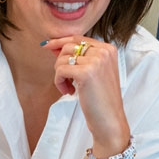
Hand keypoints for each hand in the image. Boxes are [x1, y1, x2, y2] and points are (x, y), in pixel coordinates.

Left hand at [45, 36, 128, 156]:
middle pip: (68, 47)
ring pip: (62, 58)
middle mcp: (104, 52)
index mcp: (108, 49)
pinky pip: (60, 70)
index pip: (79, 38)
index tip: (48, 46)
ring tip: (68, 87)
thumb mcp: (93, 72)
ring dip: (60, 75)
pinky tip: (68, 91)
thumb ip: (78, 57)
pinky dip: (59, 82)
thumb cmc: (101, 99)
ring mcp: (97, 61)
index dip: (61, 42)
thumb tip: (52, 45)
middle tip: (65, 80)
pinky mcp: (86, 72)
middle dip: (60, 63)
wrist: (110, 120)